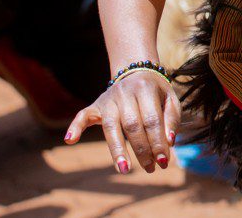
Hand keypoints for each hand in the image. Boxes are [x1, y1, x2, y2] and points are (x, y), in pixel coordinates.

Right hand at [66, 69, 180, 173]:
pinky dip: (75, 127)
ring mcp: (108, 99)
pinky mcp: (95, 105)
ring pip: (111, 126)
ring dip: (117, 150)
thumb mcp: (170, 99)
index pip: (152, 120)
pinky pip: (82, 115)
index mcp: (145, 89)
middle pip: (132, 125)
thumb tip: (169, 142)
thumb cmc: (156, 92)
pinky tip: (70, 140)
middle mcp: (125, 93)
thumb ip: (171, 119)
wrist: (136, 72)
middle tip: (151, 169)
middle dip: (142, 150)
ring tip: (125, 170)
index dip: (158, 141)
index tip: (164, 160)